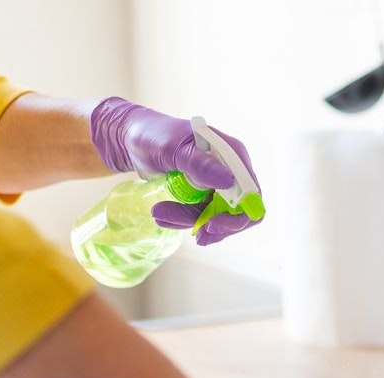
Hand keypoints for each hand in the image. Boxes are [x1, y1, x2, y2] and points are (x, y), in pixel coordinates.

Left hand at [89, 97, 259, 244]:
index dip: (239, 214)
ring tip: (160, 214)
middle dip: (218, 226)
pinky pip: (201, 216)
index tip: (212, 224)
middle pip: (239, 211)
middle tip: (197, 235)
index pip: (251, 192)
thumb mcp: (174, 149)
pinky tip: (162, 216)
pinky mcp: (203, 195)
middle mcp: (229, 170)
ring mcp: (216, 184)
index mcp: (231, 154)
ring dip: (191, 222)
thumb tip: (228, 181)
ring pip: (217, 217)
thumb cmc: (153, 136)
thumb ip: (200, 164)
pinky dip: (183, 220)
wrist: (132, 140)